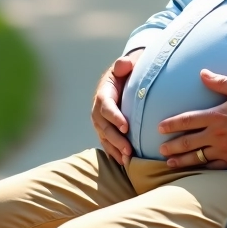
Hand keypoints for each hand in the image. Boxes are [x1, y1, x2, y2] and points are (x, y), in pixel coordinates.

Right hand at [92, 49, 141, 165]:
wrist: (121, 81)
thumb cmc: (126, 73)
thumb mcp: (125, 66)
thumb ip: (124, 65)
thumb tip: (124, 65)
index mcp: (103, 93)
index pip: (106, 106)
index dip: (115, 117)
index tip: (126, 127)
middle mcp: (98, 110)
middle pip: (104, 126)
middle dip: (115, 139)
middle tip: (129, 149)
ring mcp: (100, 122)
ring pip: (104, 138)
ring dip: (115, 149)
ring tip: (127, 159)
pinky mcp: (104, 130)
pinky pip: (107, 143)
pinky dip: (114, 153)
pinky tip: (123, 162)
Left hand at [157, 70, 226, 168]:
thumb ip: (220, 82)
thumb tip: (202, 73)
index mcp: (217, 116)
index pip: (187, 120)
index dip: (171, 124)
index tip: (160, 127)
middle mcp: (218, 135)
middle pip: (187, 142)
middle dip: (171, 146)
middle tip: (160, 149)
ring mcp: (226, 150)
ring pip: (198, 158)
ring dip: (182, 161)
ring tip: (170, 163)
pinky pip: (214, 168)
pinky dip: (202, 169)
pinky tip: (194, 171)